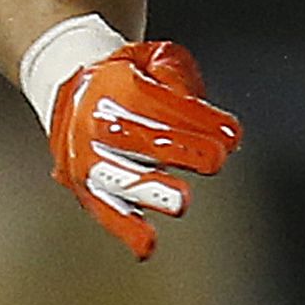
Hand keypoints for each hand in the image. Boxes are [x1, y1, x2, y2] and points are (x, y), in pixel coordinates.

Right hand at [46, 39, 241, 260]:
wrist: (72, 88)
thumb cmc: (129, 76)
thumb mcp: (154, 59)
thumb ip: (175, 76)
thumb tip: (193, 102)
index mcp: (111, 84)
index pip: (156, 102)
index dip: (196, 118)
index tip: (231, 134)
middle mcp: (94, 122)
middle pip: (136, 137)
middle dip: (180, 148)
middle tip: (215, 158)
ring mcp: (87, 157)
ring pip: (116, 177)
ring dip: (149, 190)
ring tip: (179, 201)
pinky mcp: (86, 187)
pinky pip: (104, 210)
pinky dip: (124, 229)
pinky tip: (146, 245)